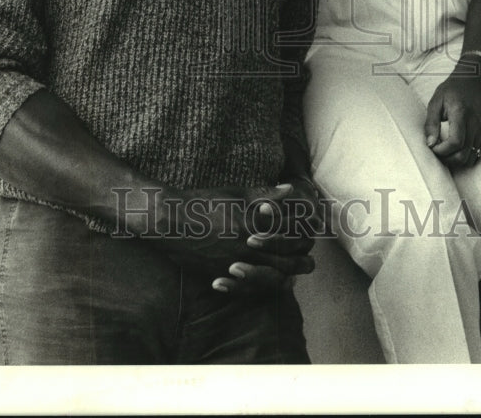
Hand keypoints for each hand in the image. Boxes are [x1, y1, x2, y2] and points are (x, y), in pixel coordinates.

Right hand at [154, 183, 314, 288]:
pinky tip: (264, 285)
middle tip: (307, 261)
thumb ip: (265, 194)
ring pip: (269, 280)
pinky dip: (258, 288)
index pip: (289, 237)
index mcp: (253, 225)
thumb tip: (290, 190)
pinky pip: (246, 290)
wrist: (170, 221)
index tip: (309, 235)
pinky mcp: (220, 275)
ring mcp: (233, 264)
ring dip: (284, 278)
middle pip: (284, 263)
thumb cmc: (203, 202)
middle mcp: (246, 248)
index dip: (303, 238)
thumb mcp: (236, 193)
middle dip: (300, 263)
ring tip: (291, 277)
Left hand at [424, 59, 480, 169]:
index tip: (432, 147)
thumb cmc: (453, 90)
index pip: (455, 142)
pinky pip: (477, 153)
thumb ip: (431, 123)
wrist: (474, 81)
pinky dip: (465, 156)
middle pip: (463, 155)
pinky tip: (455, 149)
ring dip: (456, 160)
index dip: (442, 151)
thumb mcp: (436, 102)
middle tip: (437, 151)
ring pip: (471, 158)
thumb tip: (429, 144)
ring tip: (445, 151)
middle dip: (447, 159)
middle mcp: (475, 124)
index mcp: (461, 114)